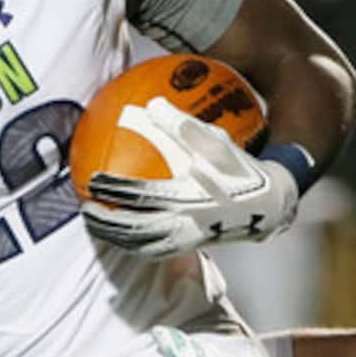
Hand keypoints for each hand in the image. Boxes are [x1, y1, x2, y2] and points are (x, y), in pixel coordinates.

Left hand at [81, 101, 300, 258]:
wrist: (269, 205)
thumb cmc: (238, 170)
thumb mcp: (214, 142)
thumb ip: (180, 125)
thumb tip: (149, 104)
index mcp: (190, 198)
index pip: (142, 196)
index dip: (114, 189)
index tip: (92, 180)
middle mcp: (186, 224)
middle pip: (134, 230)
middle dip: (106, 222)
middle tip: (85, 209)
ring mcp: (186, 240)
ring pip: (141, 245)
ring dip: (115, 237)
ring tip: (96, 224)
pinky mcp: (189, 248)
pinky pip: (153, 252)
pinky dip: (132, 245)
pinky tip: (121, 235)